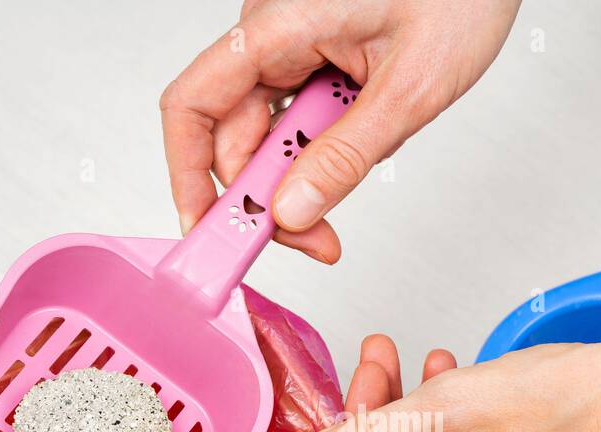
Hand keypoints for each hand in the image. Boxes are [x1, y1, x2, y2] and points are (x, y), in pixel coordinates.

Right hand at [160, 0, 520, 262]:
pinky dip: (329, 144)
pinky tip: (373, 132)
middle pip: (235, 133)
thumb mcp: (410, 89)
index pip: (194, 106)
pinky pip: (301, 114)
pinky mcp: (316, 52)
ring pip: (272, 130)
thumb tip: (292, 210)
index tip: (210, 232)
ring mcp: (293, 41)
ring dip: (308, 171)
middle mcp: (274, 30)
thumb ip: (347, 155)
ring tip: (369, 159)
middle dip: (270, 196)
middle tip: (315, 240)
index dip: (190, 176)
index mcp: (280, 23)